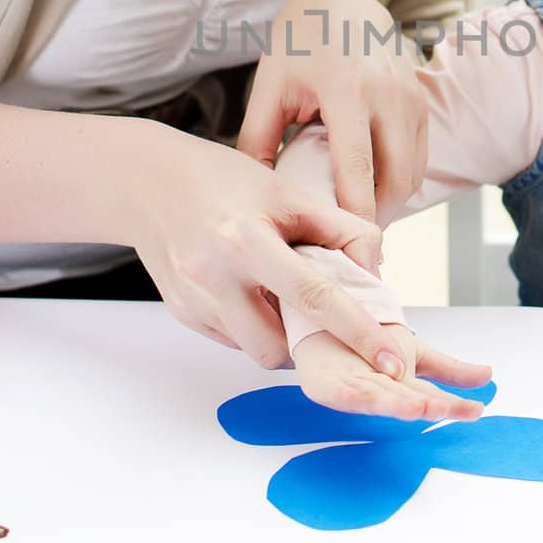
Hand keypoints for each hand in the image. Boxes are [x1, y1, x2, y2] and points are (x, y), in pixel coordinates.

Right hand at [120, 119, 405, 374]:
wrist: (150, 183)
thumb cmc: (223, 181)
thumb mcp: (287, 192)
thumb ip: (339, 229)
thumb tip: (375, 271)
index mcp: (247, 241)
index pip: (315, 297)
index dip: (358, 332)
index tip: (391, 361)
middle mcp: (214, 277)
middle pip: (278, 346)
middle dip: (309, 343)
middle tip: (326, 321)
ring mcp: (193, 301)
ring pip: (253, 350)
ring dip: (279, 336)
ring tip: (283, 298)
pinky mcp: (183, 313)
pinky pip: (231, 340)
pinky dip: (252, 327)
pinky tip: (253, 293)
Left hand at [238, 0, 427, 225]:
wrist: (340, 2)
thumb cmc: (298, 44)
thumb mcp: (270, 87)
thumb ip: (257, 142)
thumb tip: (260, 199)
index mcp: (346, 88)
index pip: (357, 166)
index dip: (355, 213)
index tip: (345, 249)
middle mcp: (387, 93)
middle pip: (394, 179)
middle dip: (375, 219)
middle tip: (347, 246)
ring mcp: (410, 97)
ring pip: (412, 174)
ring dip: (390, 205)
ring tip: (357, 226)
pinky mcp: (422, 102)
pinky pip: (419, 159)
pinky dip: (399, 184)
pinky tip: (372, 196)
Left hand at [293, 324, 491, 421]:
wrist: (327, 317)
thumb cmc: (368, 341)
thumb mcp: (415, 350)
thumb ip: (449, 368)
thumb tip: (488, 375)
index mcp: (401, 386)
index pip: (431, 396)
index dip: (453, 403)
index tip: (478, 410)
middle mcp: (378, 390)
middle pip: (405, 400)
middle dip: (424, 406)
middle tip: (447, 410)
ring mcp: (350, 387)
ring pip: (375, 398)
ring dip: (395, 405)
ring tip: (419, 409)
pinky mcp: (321, 381)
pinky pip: (336, 391)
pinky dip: (353, 395)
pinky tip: (365, 396)